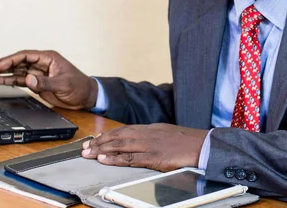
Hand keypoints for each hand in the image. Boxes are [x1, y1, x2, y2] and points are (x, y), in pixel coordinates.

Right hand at [0, 50, 97, 109]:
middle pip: (17, 62)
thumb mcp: (63, 85)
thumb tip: (28, 79)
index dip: (10, 60)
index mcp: (49, 58)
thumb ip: (45, 83)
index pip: (25, 56)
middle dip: (1, 64)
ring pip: (16, 70)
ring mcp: (38, 73)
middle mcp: (41, 63)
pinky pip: (20, 80)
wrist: (86, 97)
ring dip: (2, 72)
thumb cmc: (79, 87)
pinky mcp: (37, 83)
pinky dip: (8, 80)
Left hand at [81, 123, 208, 171]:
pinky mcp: (153, 157)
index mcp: (150, 128)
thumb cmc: (187, 142)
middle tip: (85, 147)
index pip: (124, 130)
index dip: (108, 135)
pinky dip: (115, 158)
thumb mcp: (167, 133)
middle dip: (99, 142)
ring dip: (102, 149)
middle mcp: (147, 134)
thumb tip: (141, 139)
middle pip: (118, 136)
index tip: (96, 139)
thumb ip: (153, 135)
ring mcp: (149, 145)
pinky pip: (130, 158)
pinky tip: (104, 159)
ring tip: (88, 153)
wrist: (202, 145)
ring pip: (120, 145)